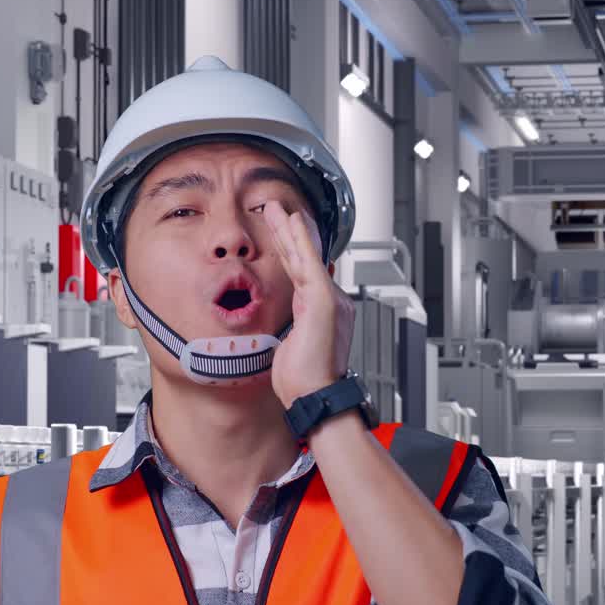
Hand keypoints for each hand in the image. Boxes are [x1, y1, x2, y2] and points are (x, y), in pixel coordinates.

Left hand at [262, 202, 354, 407]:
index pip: (302, 272)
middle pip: (304, 258)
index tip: (278, 232)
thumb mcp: (291, 347)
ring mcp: (329, 299)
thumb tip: (286, 320)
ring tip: (277, 207)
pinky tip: (293, 222)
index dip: (289, 250)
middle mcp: (330, 300)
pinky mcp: (324, 301)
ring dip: (290, 229)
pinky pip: (310, 264)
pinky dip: (301, 241)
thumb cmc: (304, 381)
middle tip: (274, 209)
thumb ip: (291, 327)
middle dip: (287, 233)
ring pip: (305, 256)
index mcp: (321, 310)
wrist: (317, 397)